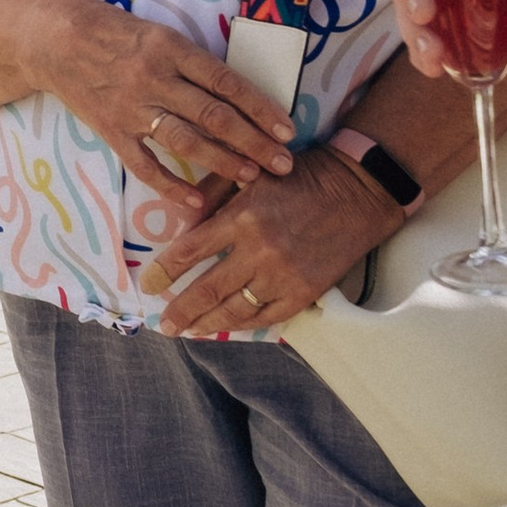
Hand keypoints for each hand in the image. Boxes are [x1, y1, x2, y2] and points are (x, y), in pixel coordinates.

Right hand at [53, 0, 300, 203]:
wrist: (55, 40)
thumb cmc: (116, 33)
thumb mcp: (160, 34)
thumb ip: (194, 63)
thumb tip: (238, 95)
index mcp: (172, 50)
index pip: (226, 83)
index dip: (260, 108)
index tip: (287, 129)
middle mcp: (155, 79)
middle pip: (213, 116)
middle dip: (253, 142)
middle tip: (283, 163)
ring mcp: (132, 108)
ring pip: (185, 140)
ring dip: (221, 161)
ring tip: (252, 177)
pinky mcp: (111, 130)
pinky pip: (143, 163)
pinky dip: (169, 184)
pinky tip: (194, 200)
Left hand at [142, 149, 398, 336]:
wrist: (358, 191)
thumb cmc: (300, 176)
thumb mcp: (251, 174)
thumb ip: (213, 197)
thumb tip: (182, 227)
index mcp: (241, 218)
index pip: (188, 253)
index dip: (163, 273)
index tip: (147, 285)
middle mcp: (258, 252)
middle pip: (205, 291)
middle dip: (179, 311)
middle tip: (163, 324)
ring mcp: (282, 276)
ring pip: (233, 310)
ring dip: (206, 324)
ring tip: (188, 331)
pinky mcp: (304, 293)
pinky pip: (265, 317)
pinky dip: (242, 325)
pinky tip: (226, 328)